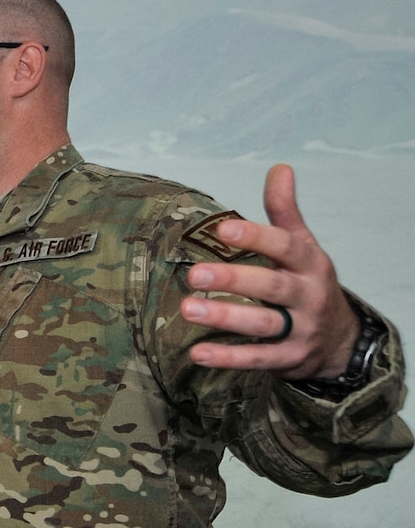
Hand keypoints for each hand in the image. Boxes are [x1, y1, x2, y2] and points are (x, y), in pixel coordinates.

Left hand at [179, 165, 361, 379]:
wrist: (340, 340)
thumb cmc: (308, 284)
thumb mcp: (303, 247)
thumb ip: (284, 212)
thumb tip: (279, 168)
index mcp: (311, 264)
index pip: (286, 247)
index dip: (256, 237)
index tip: (222, 230)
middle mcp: (309, 296)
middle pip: (273, 288)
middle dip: (235, 280)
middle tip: (195, 274)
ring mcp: (301, 330)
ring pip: (264, 325)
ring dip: (225, 318)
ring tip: (188, 309)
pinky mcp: (289, 359)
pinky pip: (259, 359)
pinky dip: (229, 358)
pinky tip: (198, 352)